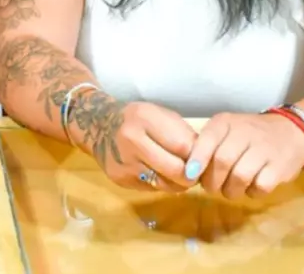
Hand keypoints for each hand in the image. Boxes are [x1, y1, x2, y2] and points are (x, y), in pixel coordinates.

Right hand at [73, 97, 197, 191]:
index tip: (204, 157)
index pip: (183, 146)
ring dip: (179, 183)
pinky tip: (162, 175)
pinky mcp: (120, 179)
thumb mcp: (160, 115)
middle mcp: (132, 140)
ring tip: (181, 175)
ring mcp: (124, 162)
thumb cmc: (137, 118)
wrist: (98, 125)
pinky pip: (152, 188)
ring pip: (165, 184)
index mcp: (145, 118)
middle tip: (196, 172)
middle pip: (175, 169)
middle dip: (191, 175)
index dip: (198, 155)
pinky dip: (162, 184)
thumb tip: (205, 159)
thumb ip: (182, 134)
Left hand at [183, 112, 303, 198]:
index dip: (196, 161)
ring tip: (231, 190)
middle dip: (213, 182)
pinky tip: (251, 187)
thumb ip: (206, 147)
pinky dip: (252, 193)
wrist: (291, 131)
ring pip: (240, 176)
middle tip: (212, 187)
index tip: (190, 175)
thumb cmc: (249, 135)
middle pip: (222, 161)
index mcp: (226, 122)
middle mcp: (245, 132)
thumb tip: (188, 173)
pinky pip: (260, 186)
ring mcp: (265, 149)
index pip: (207, 140)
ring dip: (231, 190)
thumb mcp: (225, 132)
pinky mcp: (280, 166)